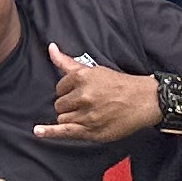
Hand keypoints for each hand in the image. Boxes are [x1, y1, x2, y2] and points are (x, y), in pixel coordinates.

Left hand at [33, 43, 155, 143]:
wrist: (143, 101)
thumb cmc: (118, 84)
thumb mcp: (93, 69)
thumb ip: (67, 62)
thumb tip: (50, 48)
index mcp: (82, 77)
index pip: (59, 88)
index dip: (68, 92)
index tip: (82, 93)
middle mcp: (83, 95)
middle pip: (60, 105)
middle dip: (69, 105)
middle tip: (88, 104)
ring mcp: (87, 115)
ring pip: (63, 118)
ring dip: (71, 118)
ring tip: (89, 114)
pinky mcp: (92, 131)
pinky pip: (64, 132)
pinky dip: (49, 132)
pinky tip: (38, 131)